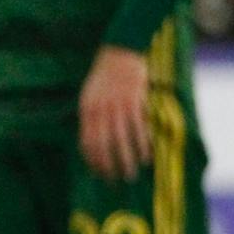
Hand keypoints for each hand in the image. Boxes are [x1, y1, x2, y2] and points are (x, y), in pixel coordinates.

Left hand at [77, 47, 150, 181]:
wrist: (120, 53)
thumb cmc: (104, 78)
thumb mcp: (89, 96)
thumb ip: (90, 118)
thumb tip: (90, 142)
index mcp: (86, 110)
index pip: (87, 142)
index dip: (93, 161)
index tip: (100, 175)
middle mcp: (100, 110)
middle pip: (103, 145)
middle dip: (109, 166)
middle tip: (116, 181)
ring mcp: (118, 105)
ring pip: (121, 139)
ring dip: (127, 160)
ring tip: (132, 174)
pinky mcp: (135, 101)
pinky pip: (139, 127)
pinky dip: (142, 144)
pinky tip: (146, 157)